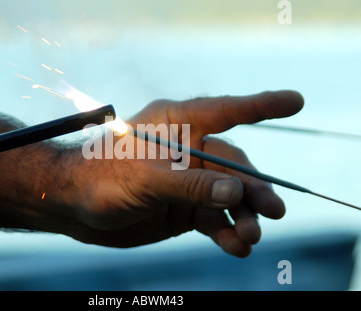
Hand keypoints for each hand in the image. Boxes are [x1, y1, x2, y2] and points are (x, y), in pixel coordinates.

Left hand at [40, 90, 303, 257]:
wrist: (73, 207)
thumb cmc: (99, 179)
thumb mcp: (146, 180)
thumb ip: (191, 185)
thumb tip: (238, 190)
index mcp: (177, 126)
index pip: (227, 111)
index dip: (264, 105)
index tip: (296, 102)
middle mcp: (187, 151)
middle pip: (233, 165)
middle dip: (254, 188)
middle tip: (273, 211)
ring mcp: (186, 181)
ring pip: (227, 196)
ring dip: (243, 215)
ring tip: (251, 237)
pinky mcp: (182, 207)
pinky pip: (213, 218)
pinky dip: (226, 232)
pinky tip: (237, 247)